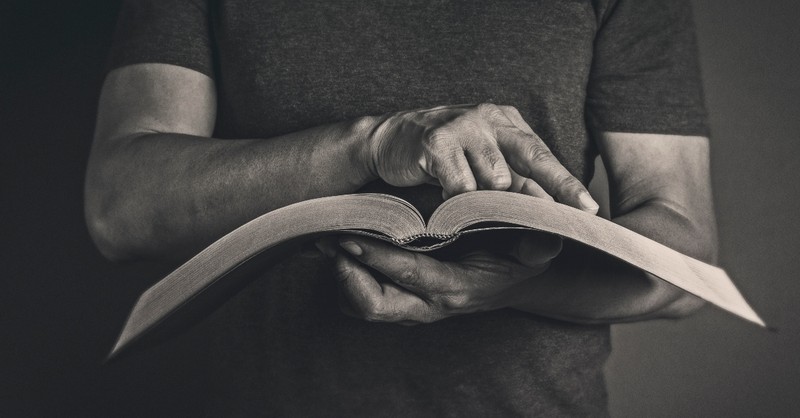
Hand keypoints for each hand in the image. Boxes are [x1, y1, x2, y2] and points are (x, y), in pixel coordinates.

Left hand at [316, 232, 562, 324]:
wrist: (516, 283)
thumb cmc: (519, 259)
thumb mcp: (536, 250)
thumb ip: (538, 245)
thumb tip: (544, 238)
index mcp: (457, 288)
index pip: (410, 274)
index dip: (378, 258)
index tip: (351, 237)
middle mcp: (430, 305)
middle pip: (375, 306)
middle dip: (347, 277)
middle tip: (331, 242)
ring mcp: (415, 308)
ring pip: (364, 307)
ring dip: (343, 277)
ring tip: (329, 242)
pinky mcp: (405, 304)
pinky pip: (365, 302)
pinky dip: (348, 280)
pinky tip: (342, 252)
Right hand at [367, 103, 597, 211]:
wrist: (388, 140)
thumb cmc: (442, 155)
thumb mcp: (483, 162)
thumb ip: (514, 181)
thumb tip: (550, 210)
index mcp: (506, 121)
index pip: (543, 154)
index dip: (567, 182)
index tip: (589, 208)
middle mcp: (489, 117)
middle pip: (531, 157)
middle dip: (557, 187)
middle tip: (573, 214)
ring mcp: (463, 126)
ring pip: (494, 178)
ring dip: (486, 199)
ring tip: (467, 198)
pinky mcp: (437, 141)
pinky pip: (461, 185)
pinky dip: (456, 199)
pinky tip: (444, 195)